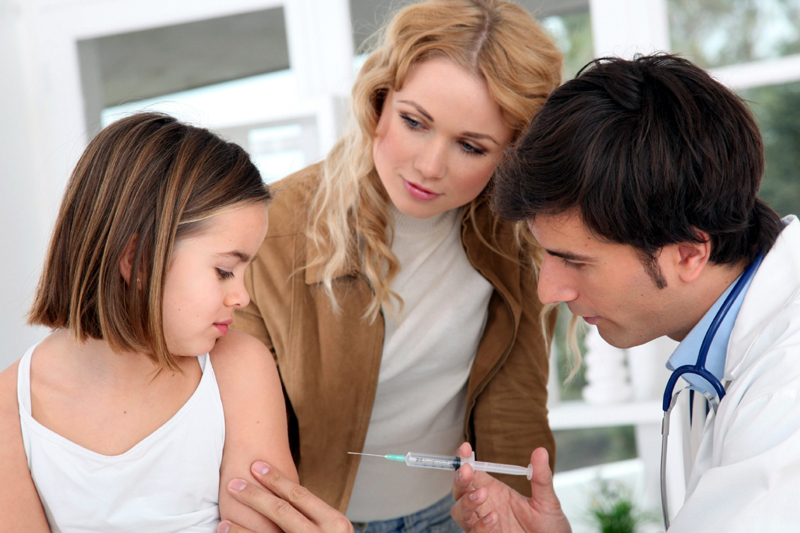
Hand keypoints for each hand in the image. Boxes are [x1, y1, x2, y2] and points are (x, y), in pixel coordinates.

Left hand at [218, 461, 352, 532]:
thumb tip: (285, 493)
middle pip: (281, 511)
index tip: (256, 466)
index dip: (276, 479)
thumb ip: (316, 516)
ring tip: (223, 519)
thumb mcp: (334, 530)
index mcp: (334, 523)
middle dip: (255, 495)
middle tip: (234, 484)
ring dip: (241, 528)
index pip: (299, 495)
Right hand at [450, 443, 570, 532]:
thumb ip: (541, 478)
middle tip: (467, 470)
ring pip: (459, 512)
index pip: (472, 473)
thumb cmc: (549, 527)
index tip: (466, 447)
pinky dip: (480, 525)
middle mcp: (485, 507)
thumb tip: (540, 451)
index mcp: (494, 491)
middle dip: (460, 479)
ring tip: (482, 494)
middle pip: (459, 491)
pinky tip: (494, 517)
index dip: (464, 459)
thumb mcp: (546, 501)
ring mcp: (483, 525)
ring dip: (466, 502)